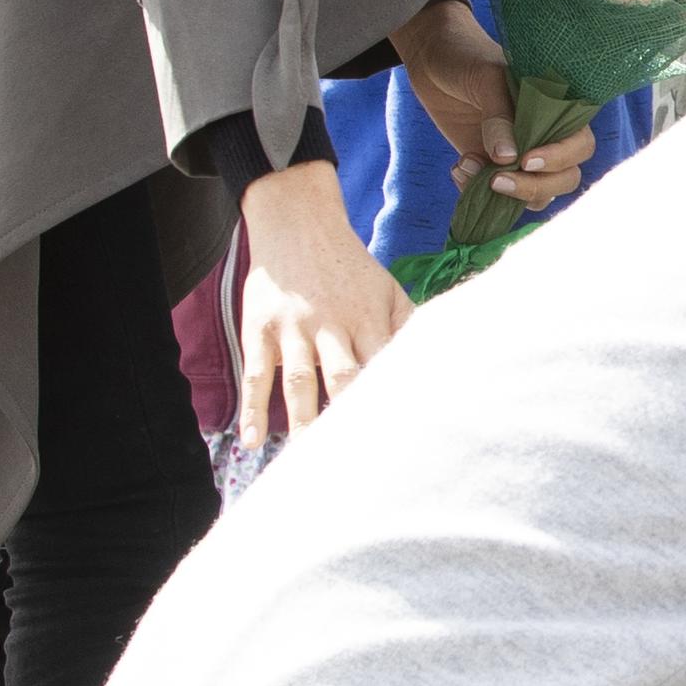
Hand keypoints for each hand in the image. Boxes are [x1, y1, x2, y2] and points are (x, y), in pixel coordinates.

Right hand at [235, 163, 412, 452]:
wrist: (298, 220)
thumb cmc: (349, 265)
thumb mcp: (386, 287)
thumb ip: (408, 324)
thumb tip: (432, 362)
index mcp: (368, 317)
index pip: (384, 367)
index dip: (392, 401)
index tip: (403, 439)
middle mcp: (331, 324)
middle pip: (343, 379)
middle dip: (351, 419)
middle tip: (358, 464)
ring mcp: (293, 327)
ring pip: (298, 382)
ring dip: (303, 423)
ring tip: (308, 463)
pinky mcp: (260, 327)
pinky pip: (255, 373)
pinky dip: (252, 409)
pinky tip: (252, 441)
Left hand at [392, 0, 593, 213]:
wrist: (433, 59)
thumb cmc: (467, 57)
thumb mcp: (486, 79)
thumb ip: (499, 117)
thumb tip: (508, 158)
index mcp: (557, 109)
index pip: (579, 144)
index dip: (559, 158)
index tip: (524, 160)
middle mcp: (545, 136)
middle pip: (564, 178)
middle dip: (534, 187)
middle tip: (497, 181)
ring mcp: (519, 155)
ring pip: (537, 194)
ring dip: (506, 195)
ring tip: (466, 167)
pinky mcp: (492, 167)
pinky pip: (499, 197)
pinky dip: (478, 193)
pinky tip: (457, 167)